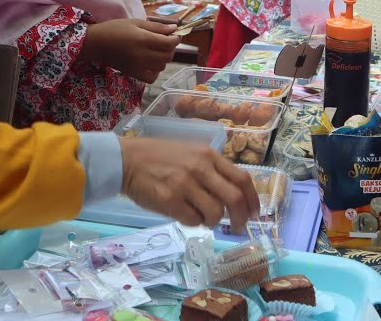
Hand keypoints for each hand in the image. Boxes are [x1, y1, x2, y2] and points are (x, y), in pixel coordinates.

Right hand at [81, 18, 179, 83]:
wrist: (95, 43)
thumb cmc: (114, 29)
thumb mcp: (135, 22)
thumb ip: (156, 27)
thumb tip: (174, 28)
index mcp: (143, 39)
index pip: (169, 43)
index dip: (176, 38)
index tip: (176, 34)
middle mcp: (142, 55)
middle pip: (167, 56)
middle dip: (171, 48)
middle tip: (166, 41)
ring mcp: (138, 67)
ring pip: (162, 66)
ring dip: (164, 58)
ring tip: (157, 50)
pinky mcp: (133, 74)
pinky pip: (152, 78)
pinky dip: (155, 71)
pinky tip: (151, 63)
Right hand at [120, 138, 260, 229]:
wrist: (126, 160)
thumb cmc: (158, 157)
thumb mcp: (190, 153)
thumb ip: (211, 169)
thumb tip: (233, 196)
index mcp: (208, 155)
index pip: (242, 179)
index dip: (253, 200)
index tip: (254, 213)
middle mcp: (200, 168)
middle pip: (234, 199)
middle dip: (241, 218)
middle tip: (238, 227)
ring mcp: (185, 184)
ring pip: (215, 214)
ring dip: (213, 222)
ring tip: (203, 218)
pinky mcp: (170, 200)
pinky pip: (193, 220)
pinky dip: (193, 222)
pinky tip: (185, 214)